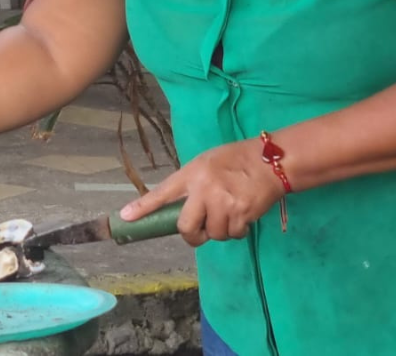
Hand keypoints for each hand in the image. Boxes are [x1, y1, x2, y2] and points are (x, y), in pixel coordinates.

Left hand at [119, 138, 285, 246]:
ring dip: (219, 230)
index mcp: (192, 174)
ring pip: (213, 234)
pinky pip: (232, 235)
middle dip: (191, 235)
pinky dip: (236, 230)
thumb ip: (191, 184)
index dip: (143, 207)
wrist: (270, 162)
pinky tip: (241, 215)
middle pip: (185, 227)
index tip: (126, 217)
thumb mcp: (205, 164)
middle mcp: (204, 190)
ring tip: (228, 213)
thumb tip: (178, 207)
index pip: (162, 193)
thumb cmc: (234, 160)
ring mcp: (223, 204)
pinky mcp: (242, 215)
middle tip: (199, 231)